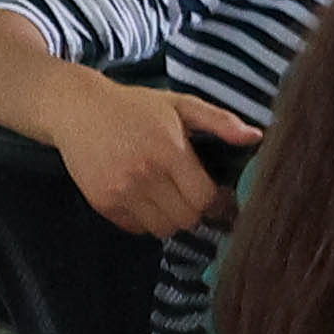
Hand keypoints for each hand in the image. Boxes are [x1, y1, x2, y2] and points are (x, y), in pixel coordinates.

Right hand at [46, 76, 260, 238]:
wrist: (76, 108)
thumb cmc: (134, 106)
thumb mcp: (180, 104)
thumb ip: (220, 121)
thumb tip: (257, 136)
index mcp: (169, 151)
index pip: (205, 199)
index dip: (217, 201)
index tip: (217, 194)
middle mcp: (144, 174)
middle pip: (186, 219)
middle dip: (196, 212)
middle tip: (193, 197)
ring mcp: (120, 191)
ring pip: (163, 229)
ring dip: (172, 219)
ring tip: (170, 198)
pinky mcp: (101, 202)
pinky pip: (136, 228)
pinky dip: (146, 220)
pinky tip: (146, 199)